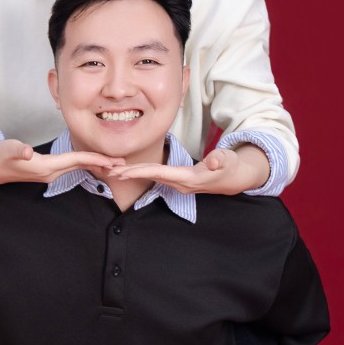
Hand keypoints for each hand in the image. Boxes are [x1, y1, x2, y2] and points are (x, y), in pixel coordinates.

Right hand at [0, 137, 126, 185]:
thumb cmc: (1, 157)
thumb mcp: (7, 150)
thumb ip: (17, 151)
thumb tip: (26, 153)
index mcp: (47, 167)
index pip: (77, 161)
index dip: (96, 159)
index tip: (114, 160)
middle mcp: (52, 172)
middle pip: (83, 166)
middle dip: (104, 164)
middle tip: (125, 164)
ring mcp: (52, 173)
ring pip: (80, 168)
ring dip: (97, 166)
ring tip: (116, 165)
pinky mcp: (50, 171)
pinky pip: (74, 167)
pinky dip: (87, 165)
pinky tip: (96, 163)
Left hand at [111, 143, 268, 195]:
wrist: (235, 178)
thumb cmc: (230, 166)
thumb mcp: (228, 161)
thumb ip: (221, 160)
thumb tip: (214, 162)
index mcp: (189, 178)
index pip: (160, 173)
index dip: (141, 171)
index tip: (122, 171)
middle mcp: (181, 184)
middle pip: (151, 177)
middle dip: (130, 174)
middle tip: (108, 170)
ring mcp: (179, 184)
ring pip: (152, 178)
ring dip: (133, 174)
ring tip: (113, 170)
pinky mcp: (178, 181)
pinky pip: (156, 177)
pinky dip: (142, 173)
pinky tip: (130, 171)